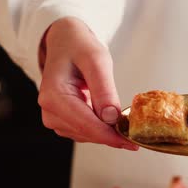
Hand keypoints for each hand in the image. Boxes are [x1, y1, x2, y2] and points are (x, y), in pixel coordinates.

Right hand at [38, 17, 137, 149]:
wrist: (66, 43)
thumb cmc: (80, 48)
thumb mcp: (96, 61)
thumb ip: (104, 89)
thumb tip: (112, 118)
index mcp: (54, 96)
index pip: (85, 124)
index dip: (110, 136)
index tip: (132, 143)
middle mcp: (50, 111)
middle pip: (87, 133)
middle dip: (112, 135)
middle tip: (137, 134)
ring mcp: (54, 117)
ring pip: (87, 135)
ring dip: (108, 133)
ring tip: (127, 124)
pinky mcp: (63, 120)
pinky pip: (86, 131)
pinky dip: (102, 129)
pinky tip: (114, 121)